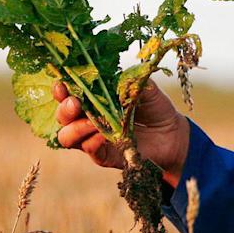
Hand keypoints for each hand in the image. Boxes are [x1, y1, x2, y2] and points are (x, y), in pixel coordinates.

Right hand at [53, 81, 189, 185]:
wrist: (172, 134)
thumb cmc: (154, 107)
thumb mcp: (144, 88)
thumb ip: (129, 81)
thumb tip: (114, 76)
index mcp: (93, 99)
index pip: (67, 94)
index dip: (61, 90)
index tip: (62, 84)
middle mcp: (87, 119)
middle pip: (62, 117)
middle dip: (65, 109)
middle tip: (75, 103)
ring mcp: (94, 138)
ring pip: (68, 137)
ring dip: (75, 128)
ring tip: (91, 121)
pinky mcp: (105, 155)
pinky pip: (90, 150)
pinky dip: (93, 142)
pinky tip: (103, 134)